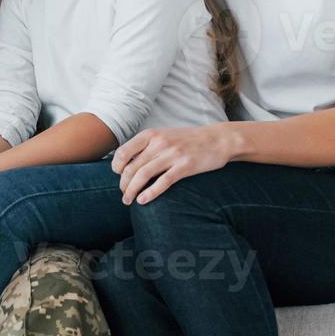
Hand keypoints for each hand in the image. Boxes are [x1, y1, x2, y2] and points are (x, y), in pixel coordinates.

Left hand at [111, 125, 236, 205]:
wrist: (218, 139)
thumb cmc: (188, 140)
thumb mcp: (164, 135)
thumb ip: (146, 146)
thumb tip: (126, 163)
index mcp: (151, 135)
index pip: (123, 152)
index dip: (116, 167)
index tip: (118, 176)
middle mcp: (159, 143)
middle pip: (131, 167)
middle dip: (123, 184)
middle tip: (124, 195)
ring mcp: (172, 154)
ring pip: (143, 175)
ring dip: (132, 191)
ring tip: (128, 200)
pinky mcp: (185, 166)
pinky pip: (162, 182)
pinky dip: (149, 193)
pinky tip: (143, 200)